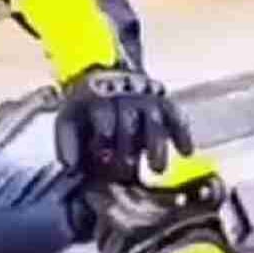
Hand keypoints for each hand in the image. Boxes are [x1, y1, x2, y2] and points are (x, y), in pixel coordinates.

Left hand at [56, 68, 193, 180]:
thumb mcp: (69, 122)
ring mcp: (144, 97)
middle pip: (129, 115)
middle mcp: (122, 94)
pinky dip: (182, 133)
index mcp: (96, 96)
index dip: (104, 132)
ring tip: (157, 170)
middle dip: (129, 143)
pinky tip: (186, 152)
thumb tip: (70, 166)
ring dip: (157, 145)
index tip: (104, 153)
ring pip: (154, 117)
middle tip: (129, 169)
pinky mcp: (163, 102)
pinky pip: (176, 115)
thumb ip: (67, 142)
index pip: (102, 110)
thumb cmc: (85, 111)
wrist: (103, 82)